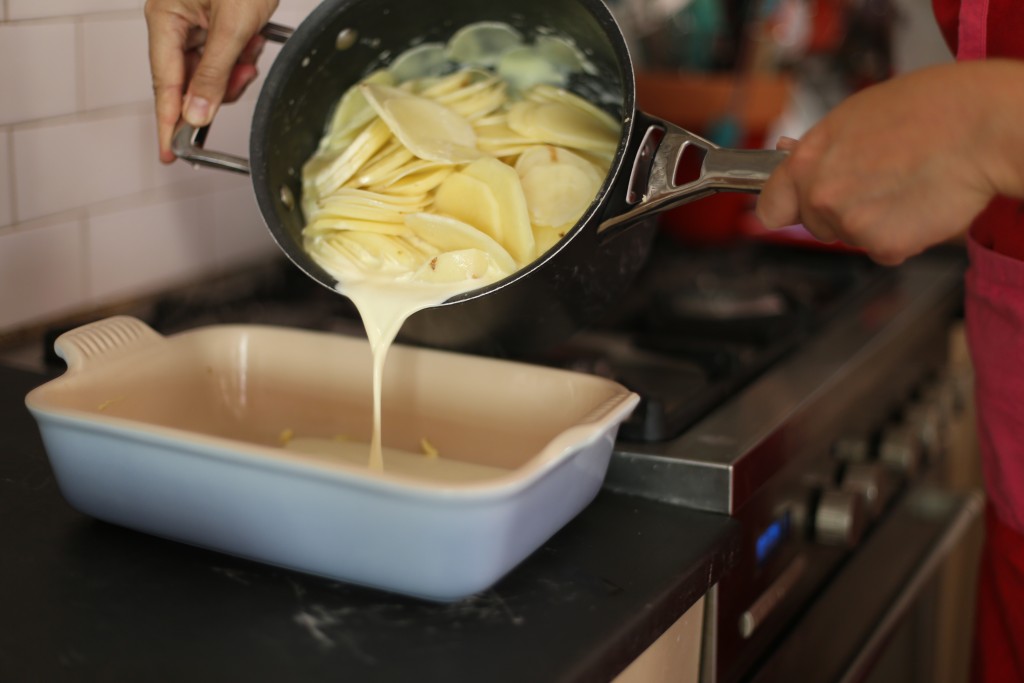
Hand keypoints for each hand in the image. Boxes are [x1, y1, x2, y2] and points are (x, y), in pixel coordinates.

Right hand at [145, 0, 279, 162]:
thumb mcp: (232, 25)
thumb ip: (214, 73)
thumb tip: (197, 115)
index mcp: (164, 17)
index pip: (165, 85)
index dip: (168, 122)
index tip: (169, 152)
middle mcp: (174, 20)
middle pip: (190, 79)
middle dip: (220, 84)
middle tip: (242, 73)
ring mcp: (195, 20)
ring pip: (212, 69)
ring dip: (235, 68)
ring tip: (250, 46)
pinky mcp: (216, 19)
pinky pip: (226, 52)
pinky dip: (243, 53)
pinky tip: (254, 37)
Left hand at [755, 60, 1023, 264]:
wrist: (979, 126)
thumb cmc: (927, 110)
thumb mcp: (854, 115)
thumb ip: (820, 149)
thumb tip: (791, 156)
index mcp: (807, 160)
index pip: (771, 207)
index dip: (786, 208)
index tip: (796, 209)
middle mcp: (820, 195)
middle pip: (816, 225)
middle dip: (841, 212)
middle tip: (880, 182)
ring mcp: (850, 223)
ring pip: (852, 237)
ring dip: (875, 223)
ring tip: (907, 185)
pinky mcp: (883, 245)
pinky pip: (885, 251)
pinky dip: (903, 236)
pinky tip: (921, 204)